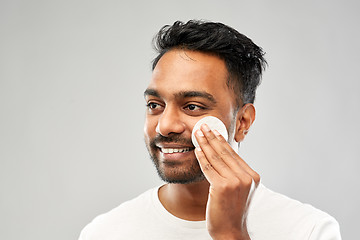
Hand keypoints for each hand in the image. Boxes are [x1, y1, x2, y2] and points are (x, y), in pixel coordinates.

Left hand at [194, 123, 259, 239]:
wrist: (230, 231)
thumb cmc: (231, 211)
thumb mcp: (239, 189)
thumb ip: (235, 173)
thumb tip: (222, 154)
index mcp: (253, 176)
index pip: (234, 154)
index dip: (222, 141)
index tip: (214, 131)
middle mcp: (246, 178)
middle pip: (225, 153)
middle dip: (212, 137)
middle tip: (204, 126)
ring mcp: (235, 182)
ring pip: (216, 158)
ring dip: (205, 143)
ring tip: (198, 133)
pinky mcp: (222, 187)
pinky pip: (209, 168)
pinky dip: (201, 157)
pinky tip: (197, 149)